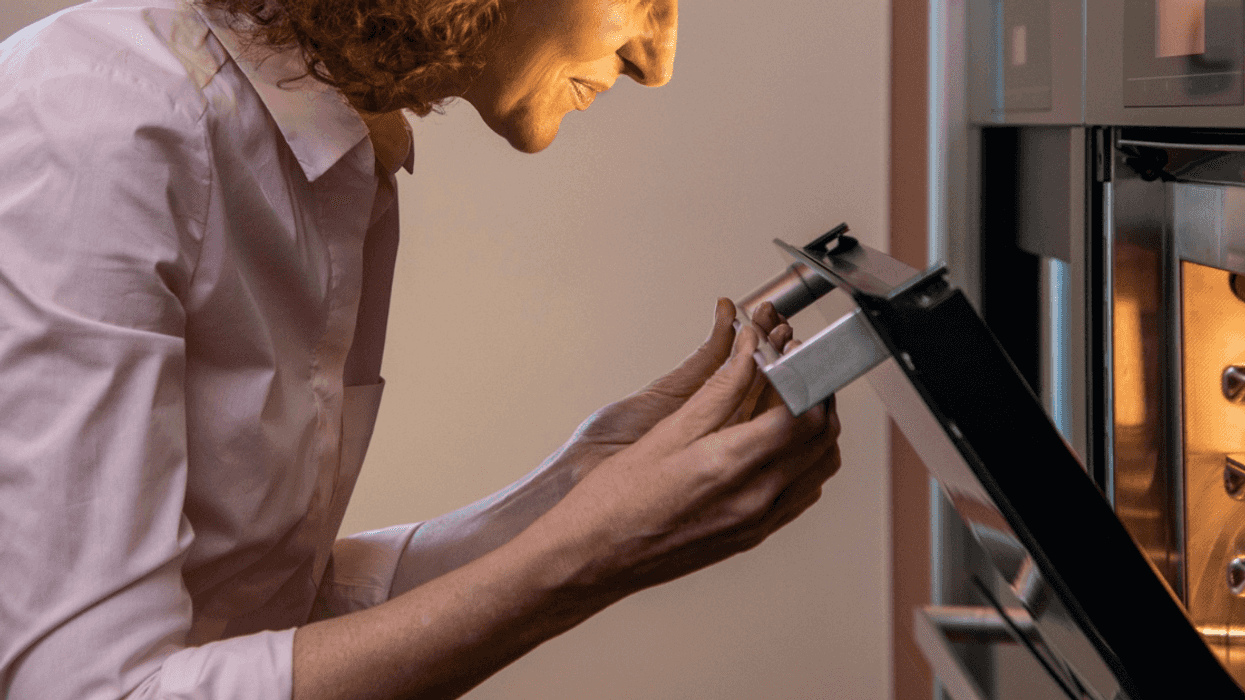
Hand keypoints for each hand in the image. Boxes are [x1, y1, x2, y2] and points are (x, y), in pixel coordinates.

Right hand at [535, 315, 841, 598]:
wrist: (594, 557)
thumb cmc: (616, 499)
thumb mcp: (667, 430)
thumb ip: (718, 389)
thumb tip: (748, 352)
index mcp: (731, 466)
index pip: (802, 413)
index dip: (804, 374)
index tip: (789, 354)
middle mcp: (754, 500)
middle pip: (821, 437)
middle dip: (816, 394)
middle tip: (794, 368)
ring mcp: (757, 522)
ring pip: (820, 466)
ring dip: (816, 427)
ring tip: (788, 399)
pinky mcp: (753, 535)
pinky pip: (801, 492)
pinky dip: (804, 460)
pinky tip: (776, 442)